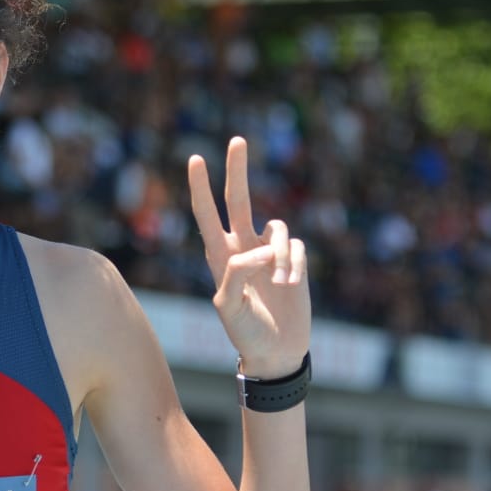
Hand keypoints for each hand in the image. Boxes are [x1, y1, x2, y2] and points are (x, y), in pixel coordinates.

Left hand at [188, 137, 310, 377]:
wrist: (276, 351)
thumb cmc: (245, 331)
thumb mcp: (228, 307)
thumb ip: (236, 275)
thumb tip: (258, 250)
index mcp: (220, 256)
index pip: (207, 215)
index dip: (200, 188)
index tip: (195, 159)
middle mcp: (243, 247)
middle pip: (239, 199)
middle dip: (237, 169)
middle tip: (237, 139)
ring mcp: (269, 251)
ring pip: (276, 228)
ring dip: (279, 255)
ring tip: (279, 283)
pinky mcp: (293, 259)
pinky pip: (295, 246)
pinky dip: (293, 264)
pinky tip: (290, 286)